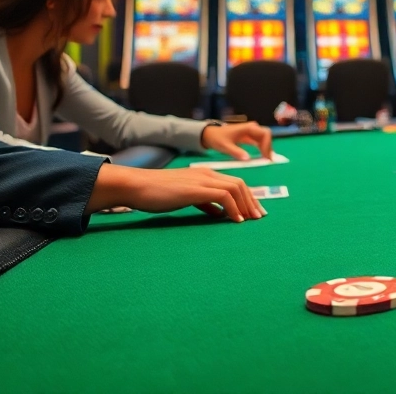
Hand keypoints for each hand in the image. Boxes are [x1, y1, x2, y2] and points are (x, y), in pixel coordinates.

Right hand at [87, 165, 265, 221]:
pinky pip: (223, 196)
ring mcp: (202, 180)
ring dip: (246, 205)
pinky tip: (235, 221)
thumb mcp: (185, 197)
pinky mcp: (195, 189)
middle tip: (258, 218)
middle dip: (252, 201)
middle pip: (240, 184)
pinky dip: (233, 208)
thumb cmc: (157, 193)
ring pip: (235, 188)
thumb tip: (218, 213)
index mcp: (205, 175)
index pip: (235, 182)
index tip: (254, 212)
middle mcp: (207, 174)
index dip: (247, 197)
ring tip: (250, 220)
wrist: (137, 186)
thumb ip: (203, 202)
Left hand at [201, 122, 272, 160]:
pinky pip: (260, 142)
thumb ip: (236, 152)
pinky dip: (262, 149)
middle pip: (267, 136)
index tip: (265, 157)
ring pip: (265, 139)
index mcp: (248, 128)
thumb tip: (248, 159)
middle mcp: (252, 128)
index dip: (268, 145)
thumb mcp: (225, 146)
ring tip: (266, 161)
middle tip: (268, 160)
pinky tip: (262, 157)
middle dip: (269, 147)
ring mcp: (251, 132)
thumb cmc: (217, 139)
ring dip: (266, 149)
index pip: (265, 134)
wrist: (210, 134)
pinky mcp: (249, 136)